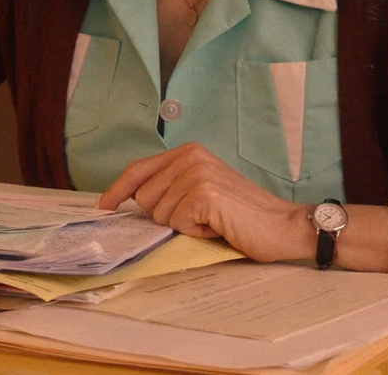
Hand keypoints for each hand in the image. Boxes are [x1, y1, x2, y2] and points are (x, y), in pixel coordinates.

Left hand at [97, 143, 310, 261]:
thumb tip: (133, 202)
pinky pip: (177, 224)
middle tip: (202, 217)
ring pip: (160, 214)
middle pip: (145, 197)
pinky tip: (219, 227)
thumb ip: (172, 187)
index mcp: (188, 152)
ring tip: (213, 221)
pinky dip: (196, 233)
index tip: (104, 207)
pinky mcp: (203, 194)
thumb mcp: (202, 191)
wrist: (283, 226)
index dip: (118, 190)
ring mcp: (196, 174)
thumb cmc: (243, 215)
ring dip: (185, 226)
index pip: (139, 169)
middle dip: (168, 216)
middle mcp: (190, 157)